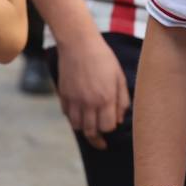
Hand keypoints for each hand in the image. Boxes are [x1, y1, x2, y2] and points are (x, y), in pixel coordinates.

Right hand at [54, 31, 130, 149]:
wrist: (78, 44)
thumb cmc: (103, 58)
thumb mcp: (119, 76)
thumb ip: (122, 100)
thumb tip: (120, 119)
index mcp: (105, 98)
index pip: (108, 127)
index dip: (111, 128)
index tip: (112, 125)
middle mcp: (88, 103)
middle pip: (91, 132)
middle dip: (97, 138)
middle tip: (101, 142)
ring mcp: (74, 101)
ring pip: (77, 127)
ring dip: (85, 129)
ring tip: (91, 126)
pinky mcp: (63, 96)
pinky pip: (68, 115)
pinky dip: (74, 118)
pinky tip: (81, 113)